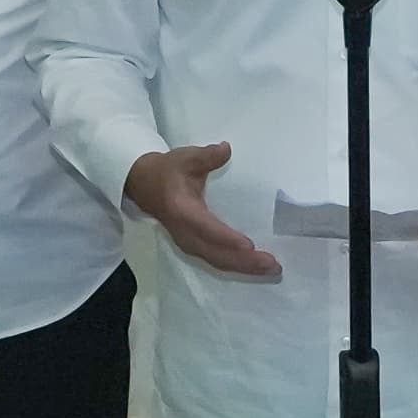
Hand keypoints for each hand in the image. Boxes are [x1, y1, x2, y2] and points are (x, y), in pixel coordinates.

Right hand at [125, 142, 279, 280]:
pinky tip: (256, 267)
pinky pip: (217, 261)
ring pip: (218, 261)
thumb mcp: (185, 157)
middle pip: (216, 253)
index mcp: (182, 211)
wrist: (144, 184)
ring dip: (245, 268)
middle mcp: (185, 233)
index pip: (206, 228)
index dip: (226, 238)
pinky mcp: (194, 247)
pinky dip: (237, 266)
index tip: (249, 245)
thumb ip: (206, 155)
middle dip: (245, 261)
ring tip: (272, 268)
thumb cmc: (168, 170)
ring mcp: (189, 243)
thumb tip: (226, 149)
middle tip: (274, 264)